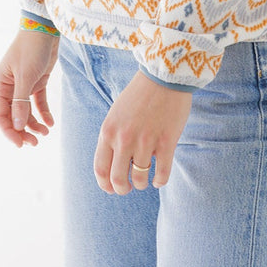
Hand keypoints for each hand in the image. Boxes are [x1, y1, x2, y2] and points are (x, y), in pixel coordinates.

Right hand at [0, 29, 59, 148]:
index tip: (19, 145)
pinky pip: (37, 103)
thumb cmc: (31, 48)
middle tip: (35, 143)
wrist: (45, 29)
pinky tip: (50, 123)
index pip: (0, 115)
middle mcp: (8, 87)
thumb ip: (21, 102)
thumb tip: (17, 126)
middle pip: (12, 116)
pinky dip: (43, 114)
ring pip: (25, 112)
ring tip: (45, 133)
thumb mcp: (26, 76)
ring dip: (33, 124)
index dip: (8, 131)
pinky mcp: (36, 82)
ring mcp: (22, 86)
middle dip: (22, 130)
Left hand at [94, 70, 192, 193]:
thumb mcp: (116, 115)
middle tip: (128, 188)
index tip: (111, 188)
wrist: (163, 77)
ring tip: (145, 180)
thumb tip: (113, 166)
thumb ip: (112, 138)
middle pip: (118, 179)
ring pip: (140, 179)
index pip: (100, 169)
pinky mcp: (166, 142)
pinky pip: (161, 173)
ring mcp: (145, 142)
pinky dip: (160, 181)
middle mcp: (123, 139)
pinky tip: (159, 179)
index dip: (105, 185)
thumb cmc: (139, 95)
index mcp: (108, 132)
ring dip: (142, 184)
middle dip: (122, 189)